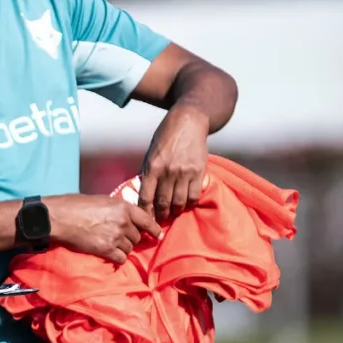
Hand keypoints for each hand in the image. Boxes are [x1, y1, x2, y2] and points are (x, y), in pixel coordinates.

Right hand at [44, 194, 160, 263]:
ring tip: (111, 244)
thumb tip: (123, 217)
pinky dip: (118, 257)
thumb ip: (116, 209)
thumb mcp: (101, 200)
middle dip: (130, 237)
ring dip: (123, 247)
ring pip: (130, 248)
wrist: (60, 218)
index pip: (147, 220)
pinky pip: (121, 258)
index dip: (154, 229)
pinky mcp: (107, 250)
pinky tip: (110, 254)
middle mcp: (123, 222)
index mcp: (123, 207)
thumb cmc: (75, 204)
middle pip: (137, 236)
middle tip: (120, 236)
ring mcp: (116, 237)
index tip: (157, 235)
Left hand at [138, 105, 209, 221]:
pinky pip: (194, 196)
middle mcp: (167, 172)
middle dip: (160, 215)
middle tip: (160, 220)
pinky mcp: (198, 172)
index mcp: (152, 167)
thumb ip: (148, 171)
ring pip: (179, 202)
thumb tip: (144, 190)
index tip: (145, 219)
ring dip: (175, 211)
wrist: (188, 123)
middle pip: (163, 202)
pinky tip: (186, 204)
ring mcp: (184, 173)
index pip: (145, 197)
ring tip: (173, 213)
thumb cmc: (166, 136)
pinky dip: (189, 203)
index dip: (145, 212)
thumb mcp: (151, 152)